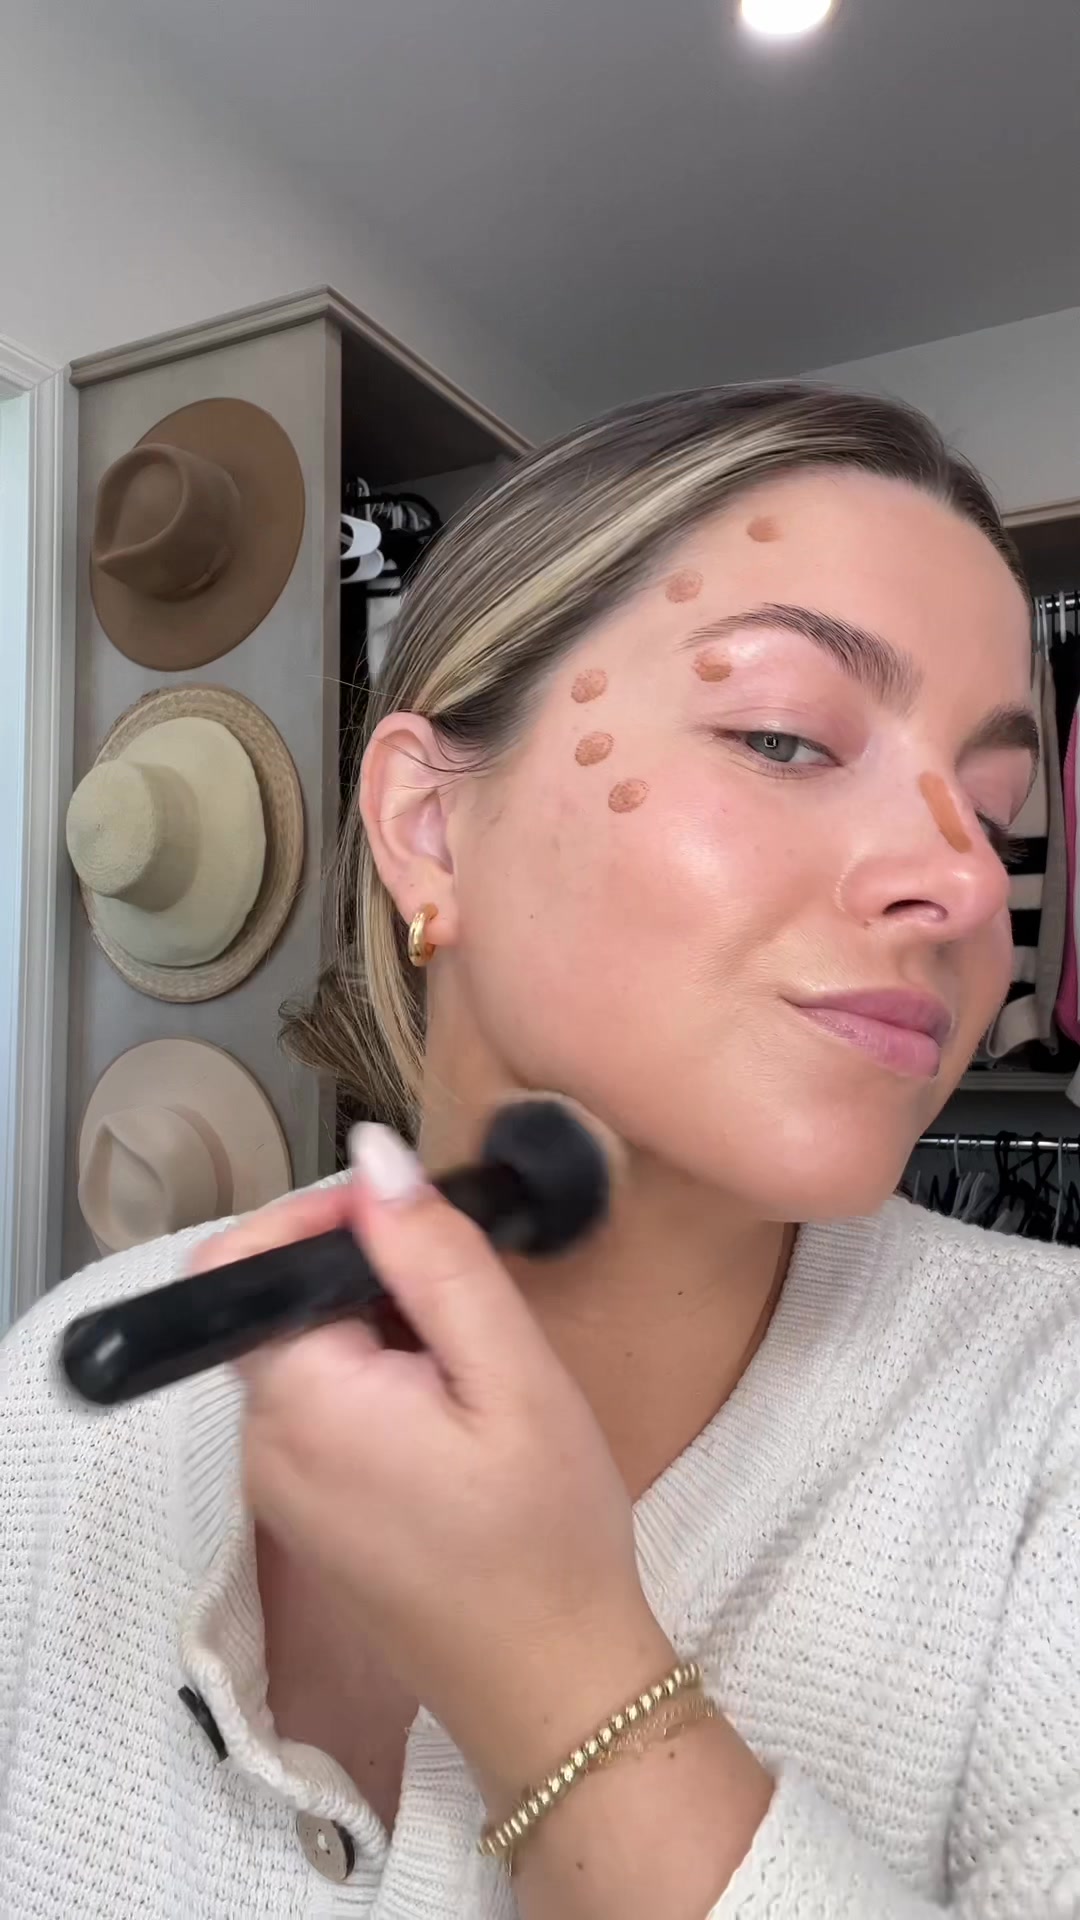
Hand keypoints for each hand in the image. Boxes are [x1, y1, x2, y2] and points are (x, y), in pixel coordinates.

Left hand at [190, 1127, 672, 1798]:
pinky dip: (378, 1381)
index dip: (323, 1217)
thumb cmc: (546, 1536)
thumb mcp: (513, 1374)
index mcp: (298, 1402)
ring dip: (378, 1327)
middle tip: (466, 1303)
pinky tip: (455, 1415)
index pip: (246, 1261)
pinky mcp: (308, 1511)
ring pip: (304, 1349)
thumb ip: (435, 1259)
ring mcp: (278, 1486)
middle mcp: (261, 1445)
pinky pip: (319, 1406)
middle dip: (364, 1274)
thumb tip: (374, 1155)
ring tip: (471, 1366)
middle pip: (275, 1301)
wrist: (552, 1686)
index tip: (417, 1225)